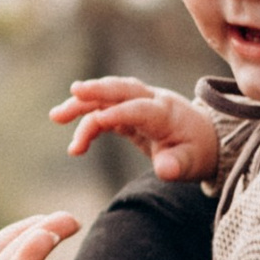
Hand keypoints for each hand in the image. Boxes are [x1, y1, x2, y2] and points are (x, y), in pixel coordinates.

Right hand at [51, 77, 222, 183]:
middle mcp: (151, 101)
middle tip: (73, 92)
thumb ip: (177, 165)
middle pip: (121, 90)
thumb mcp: (193, 164)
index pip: (139, 109)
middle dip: (97, 90)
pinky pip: (105, 112)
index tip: (98, 122)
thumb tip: (166, 170)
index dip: (120, 113)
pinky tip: (76, 146)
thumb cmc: (197, 152)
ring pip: (107, 97)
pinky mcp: (128, 112)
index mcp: (166, 112)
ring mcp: (138, 103)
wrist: (203, 140)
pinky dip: (88, 123)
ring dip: (82, 104)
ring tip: (56, 116)